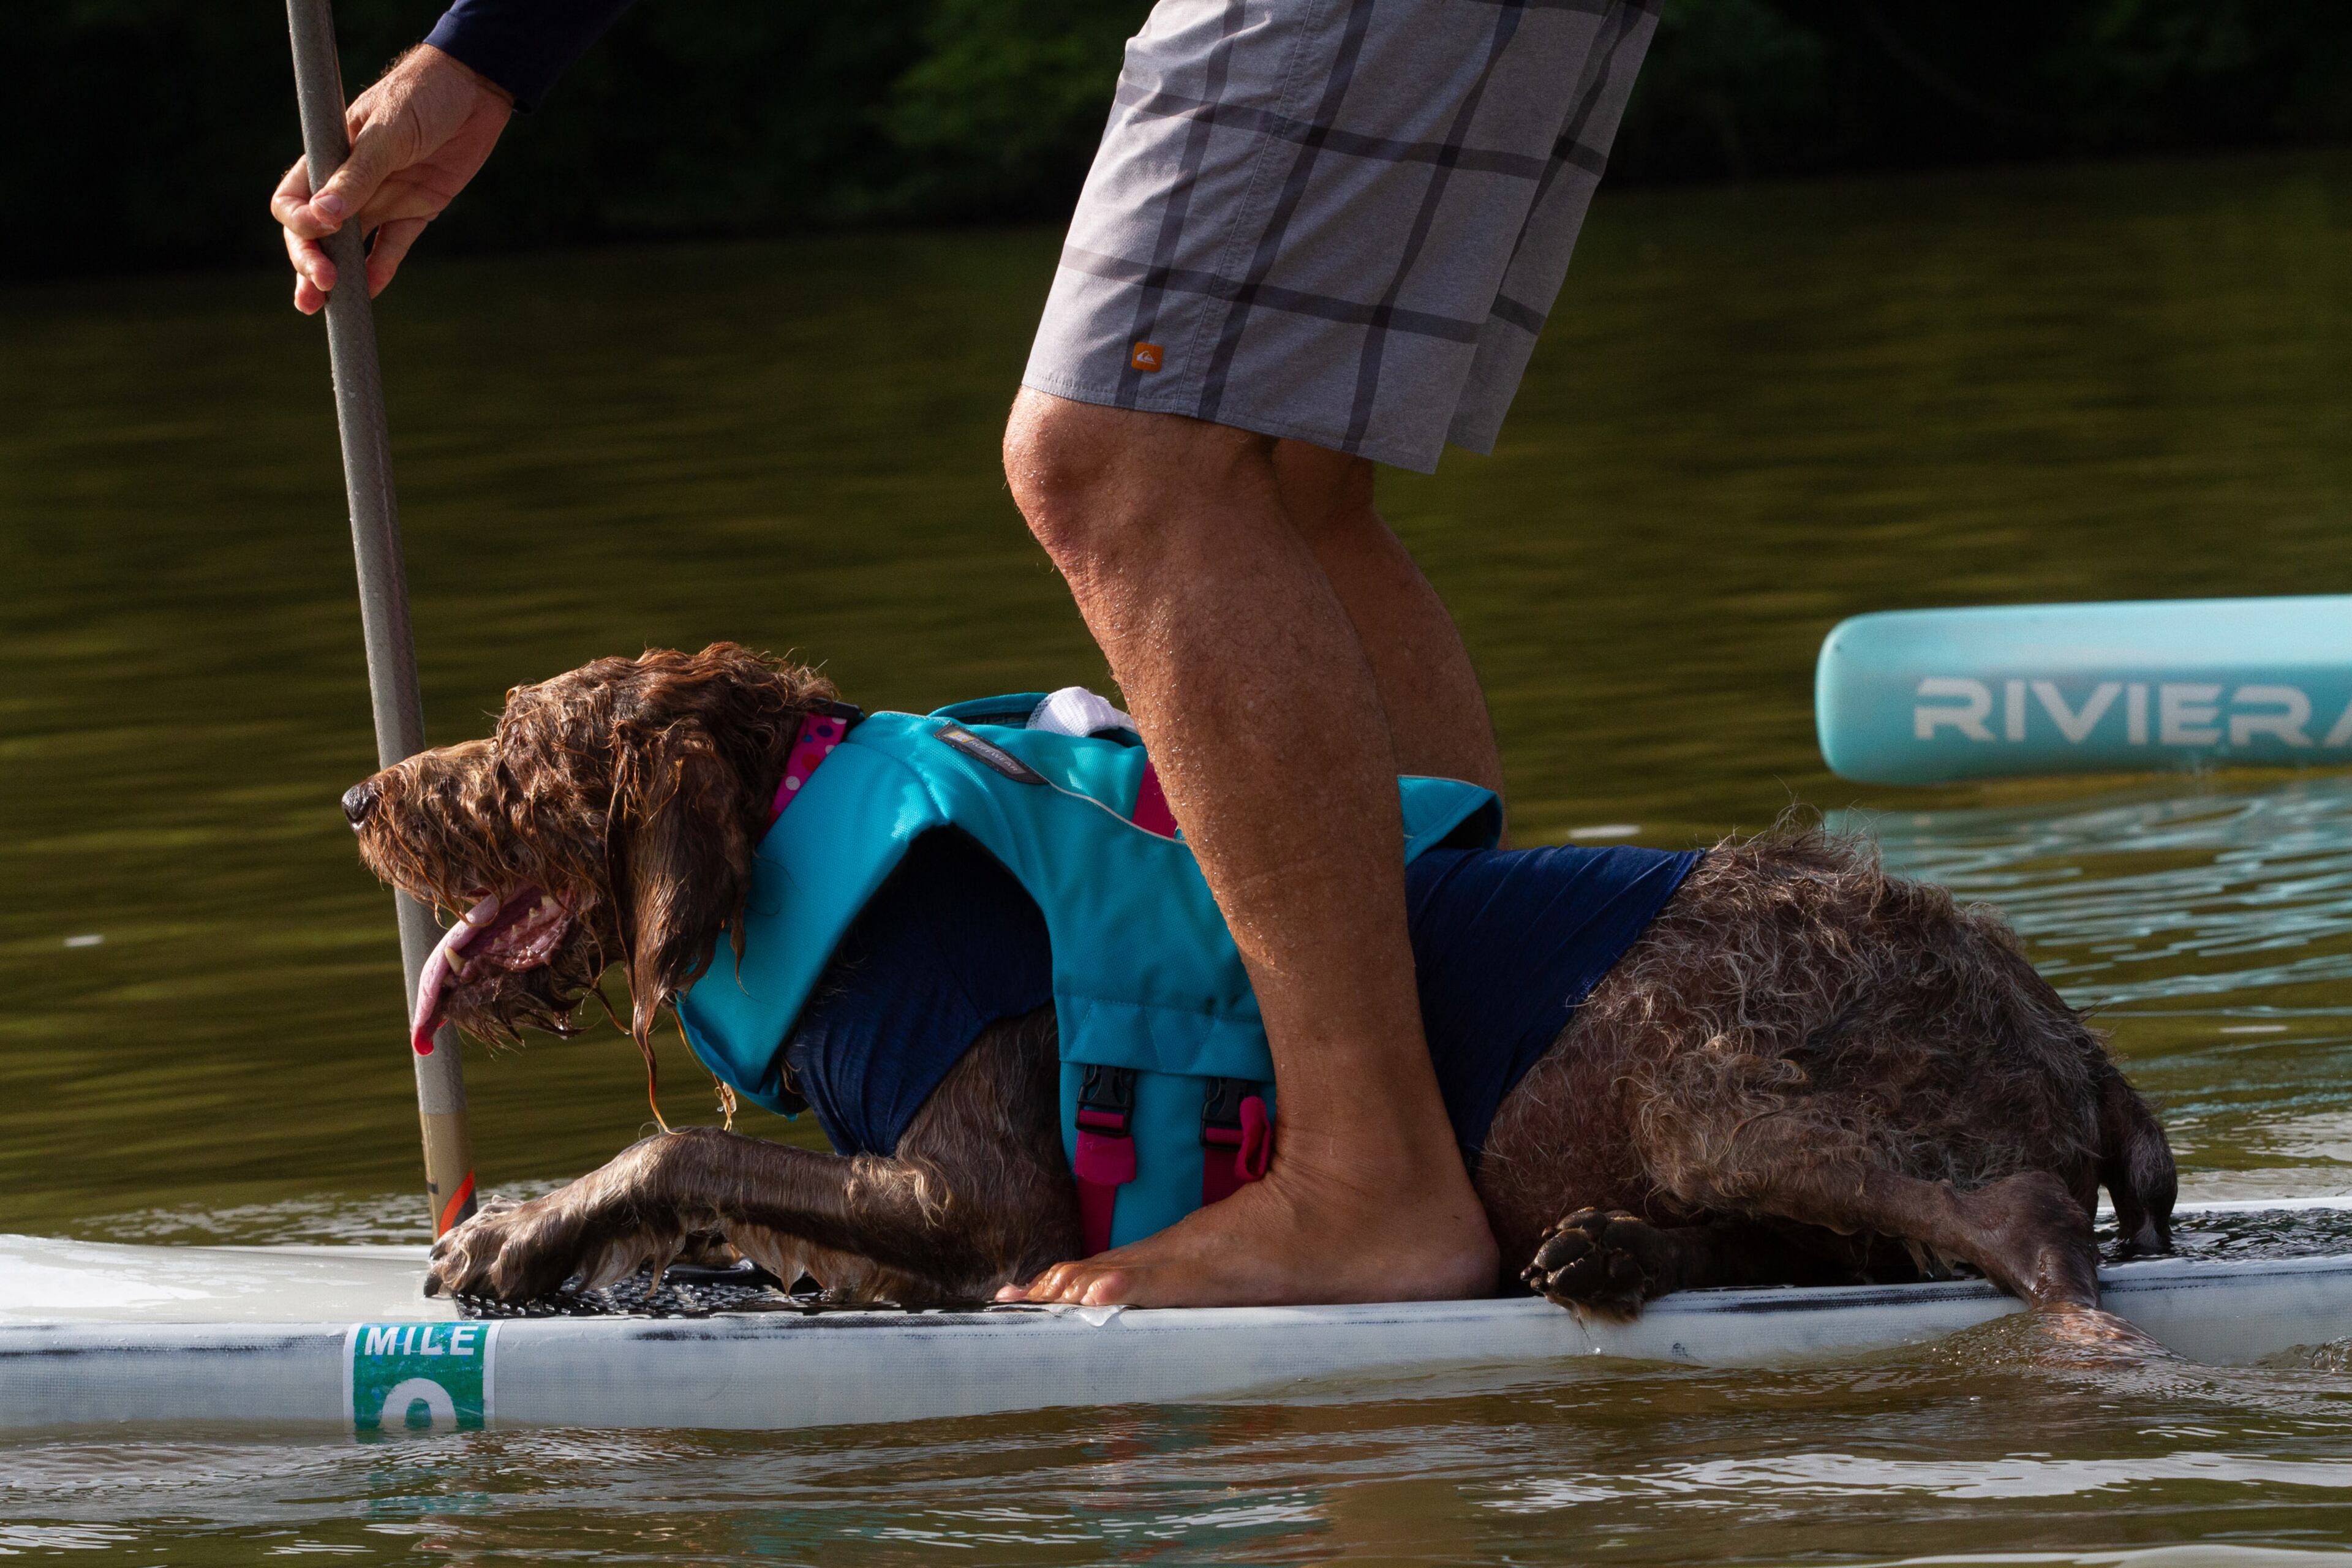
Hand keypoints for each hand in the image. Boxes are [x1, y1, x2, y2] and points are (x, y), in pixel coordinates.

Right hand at [270, 44, 512, 313]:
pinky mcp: (417, 210)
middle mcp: (350, 182)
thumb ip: (357, 175)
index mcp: (329, 156)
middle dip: (310, 260)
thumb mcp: (388, 133)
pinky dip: (380, 269)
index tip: (321, 229)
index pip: (294, 199)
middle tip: (318, 288)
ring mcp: (383, 198)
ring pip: (350, 246)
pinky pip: (392, 247)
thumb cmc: (422, 95)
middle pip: (316, 232)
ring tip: (325, 308)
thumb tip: (323, 217)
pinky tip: (370, 292)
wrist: (475, 89)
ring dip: (338, 275)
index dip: (299, 222)